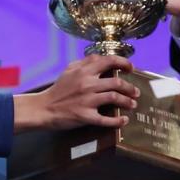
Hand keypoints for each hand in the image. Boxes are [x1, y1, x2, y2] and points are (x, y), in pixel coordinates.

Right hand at [13, 55, 137, 131]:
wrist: (43, 108)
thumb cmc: (58, 89)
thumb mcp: (69, 70)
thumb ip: (85, 63)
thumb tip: (102, 58)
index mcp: (84, 71)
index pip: (109, 61)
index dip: (124, 63)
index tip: (131, 68)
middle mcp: (87, 84)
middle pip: (116, 82)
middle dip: (130, 88)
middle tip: (136, 92)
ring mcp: (86, 100)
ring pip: (114, 98)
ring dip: (127, 101)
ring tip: (133, 104)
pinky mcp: (84, 116)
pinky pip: (105, 119)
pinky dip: (117, 121)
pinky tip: (124, 120)